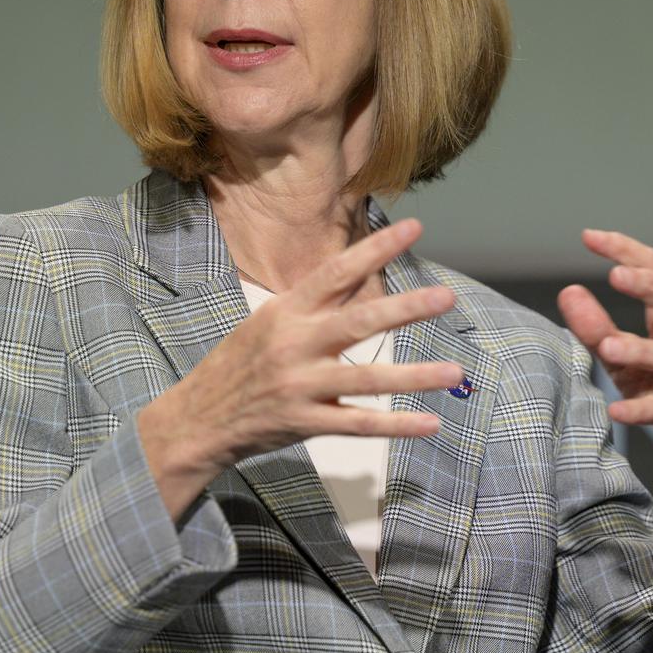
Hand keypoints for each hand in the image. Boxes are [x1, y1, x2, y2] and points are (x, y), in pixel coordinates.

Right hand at [138, 218, 465, 519]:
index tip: (414, 228)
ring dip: (414, 376)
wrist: (198, 418)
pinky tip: (430, 422)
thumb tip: (360, 279)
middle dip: (405, 308)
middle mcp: (294, 344)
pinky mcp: (304, 422)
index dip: (375, 249)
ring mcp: (300, 385)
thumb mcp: (266, 322)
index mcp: (286, 311)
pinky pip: (358, 424)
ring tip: (454, 370)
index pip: (336, 272)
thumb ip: (311, 306)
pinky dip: (396, 425)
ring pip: (366, 378)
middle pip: (358, 321)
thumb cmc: (238, 364)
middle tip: (446, 297)